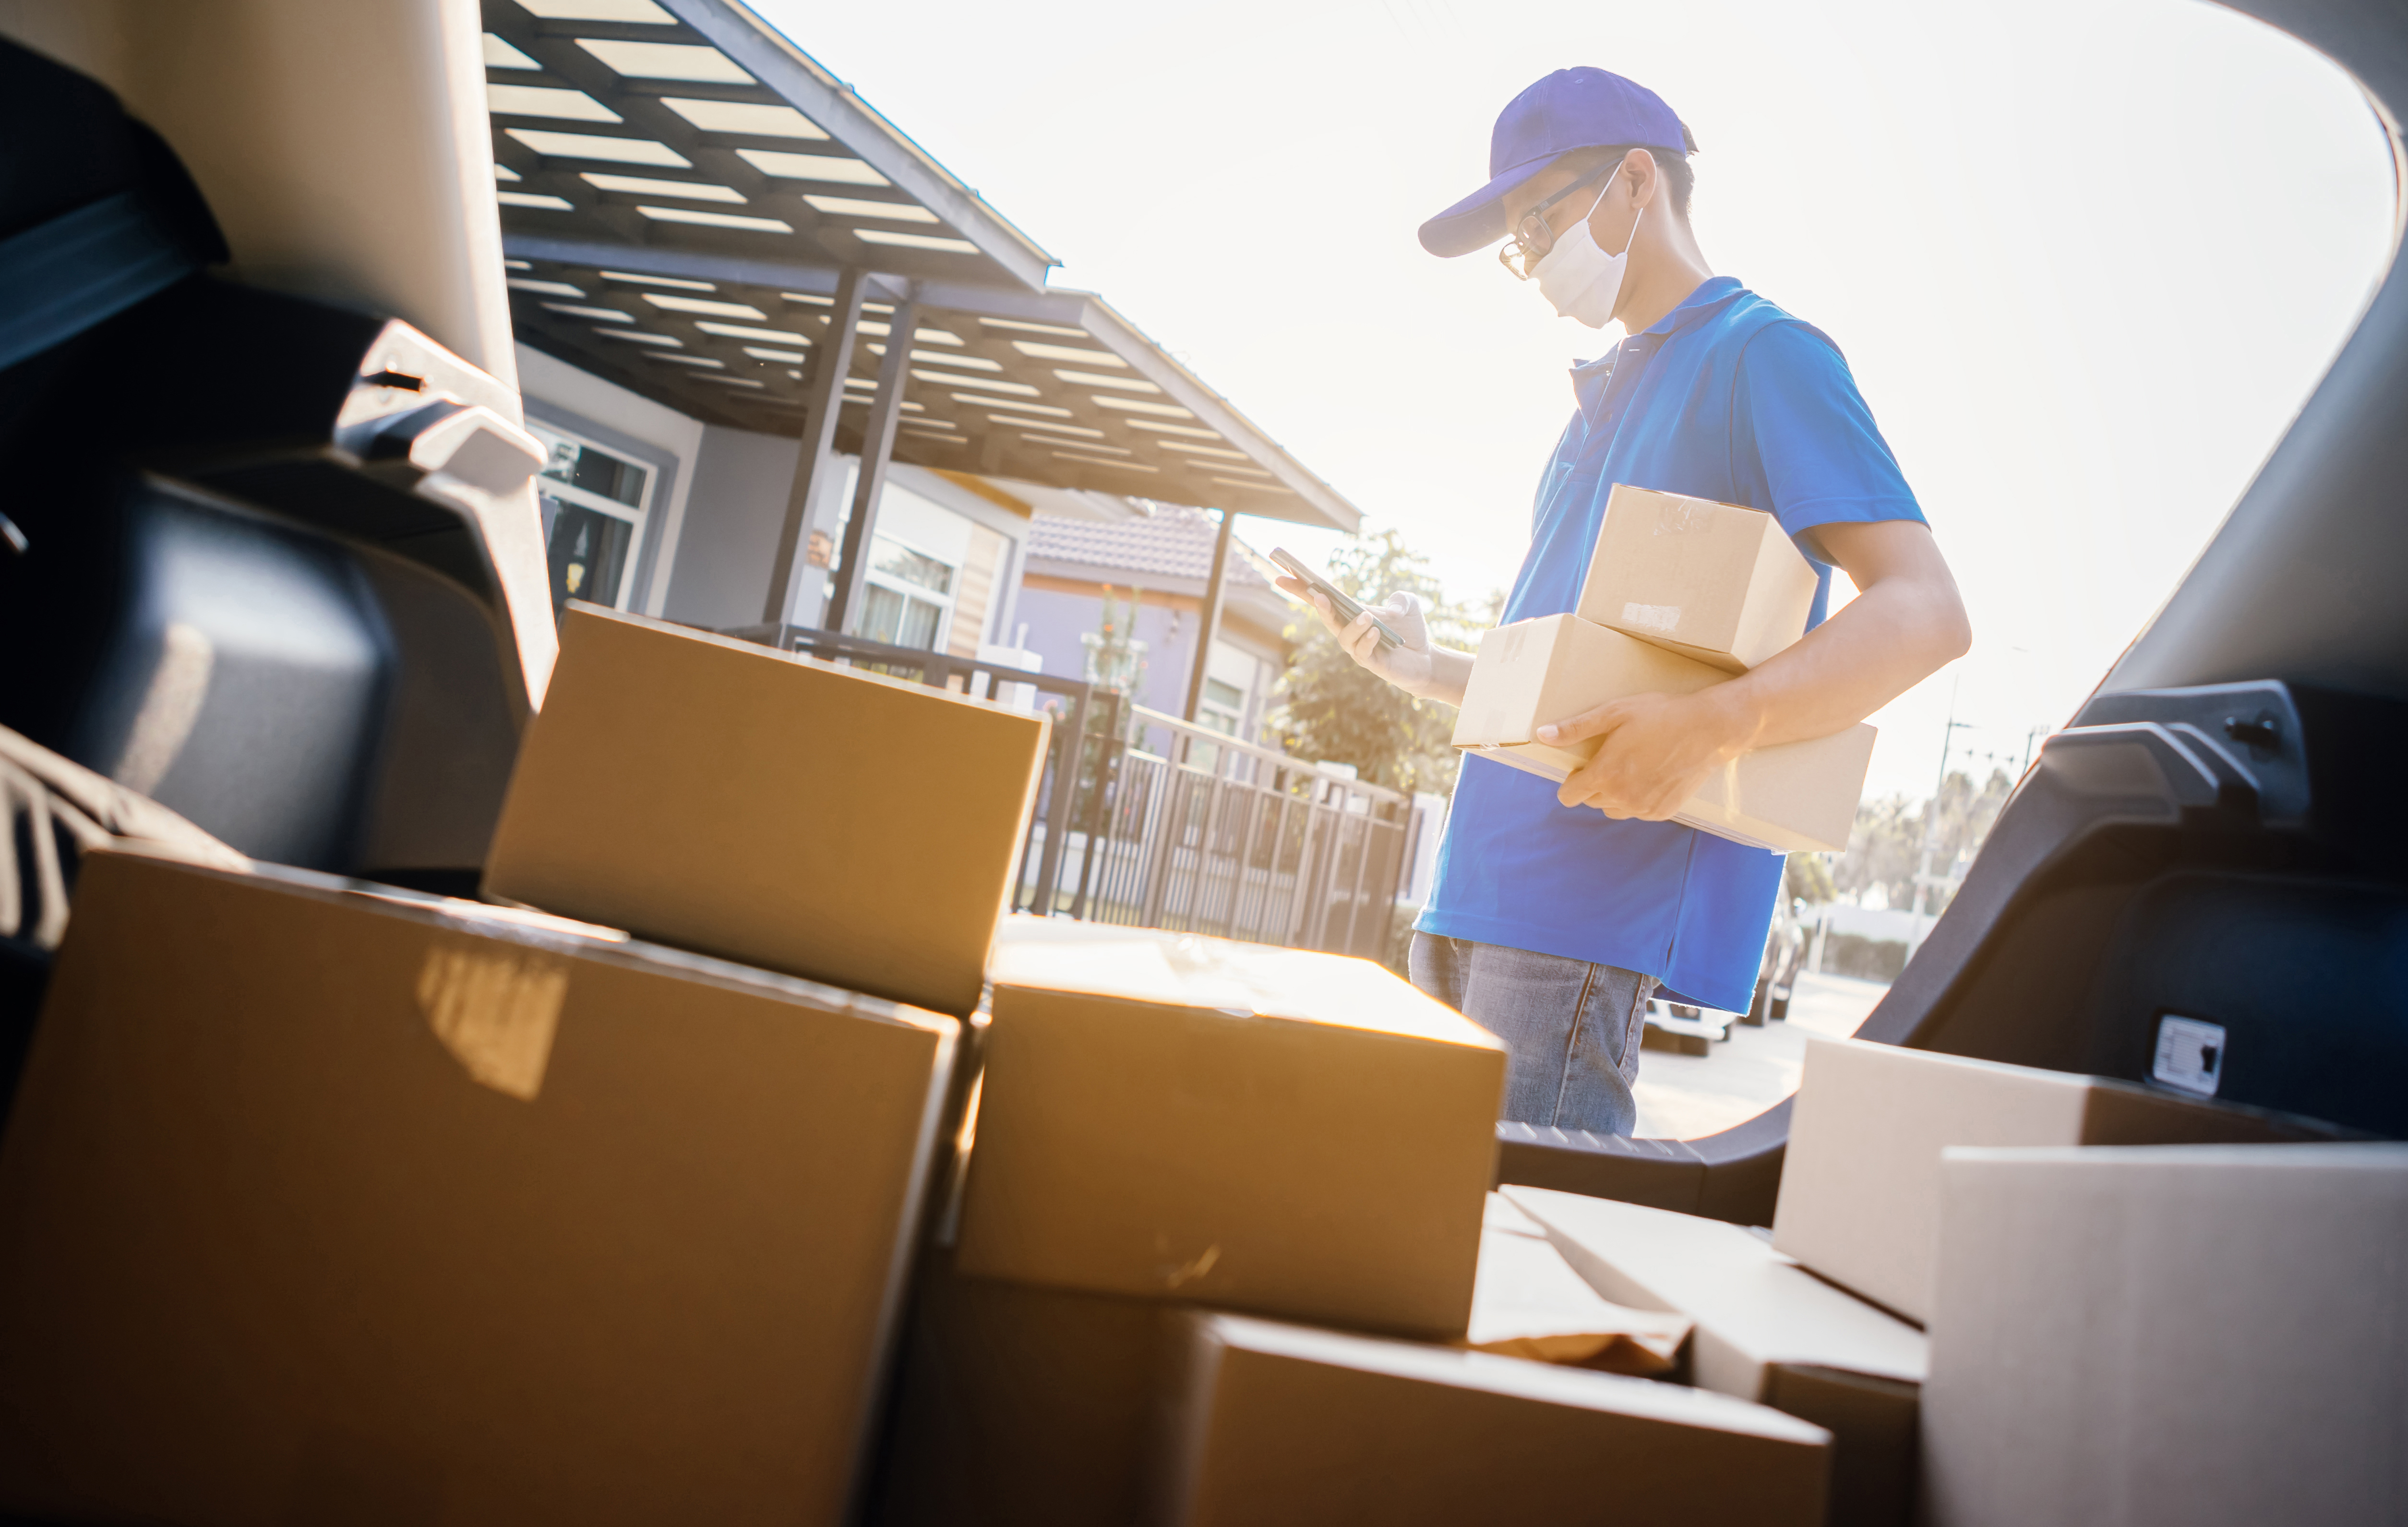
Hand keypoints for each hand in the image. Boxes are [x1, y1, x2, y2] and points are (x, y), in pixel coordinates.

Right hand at [1276, 579, 1438, 695]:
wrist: (1425, 660)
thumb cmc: (1410, 631)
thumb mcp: (1409, 605)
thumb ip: (1401, 599)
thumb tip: (1391, 610)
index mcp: (1351, 613)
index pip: (1323, 599)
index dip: (1301, 589)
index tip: (1282, 575)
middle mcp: (1349, 631)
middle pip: (1326, 617)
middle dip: (1319, 606)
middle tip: (1318, 594)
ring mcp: (1358, 649)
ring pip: (1343, 638)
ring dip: (1353, 626)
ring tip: (1367, 617)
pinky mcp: (1372, 664)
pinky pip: (1362, 653)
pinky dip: (1367, 641)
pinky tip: (1376, 633)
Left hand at [1541, 688, 1754, 819]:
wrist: (1710, 729)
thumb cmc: (1660, 715)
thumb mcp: (1614, 713)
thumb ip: (1576, 728)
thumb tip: (1542, 734)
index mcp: (1605, 775)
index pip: (1569, 796)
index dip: (1571, 781)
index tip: (1583, 766)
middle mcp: (1622, 798)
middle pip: (1591, 801)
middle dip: (1595, 784)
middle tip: (1614, 759)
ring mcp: (1644, 808)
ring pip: (1614, 809)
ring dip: (1616, 794)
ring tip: (1633, 768)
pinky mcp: (1664, 812)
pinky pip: (1639, 812)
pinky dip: (1639, 798)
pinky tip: (1652, 775)